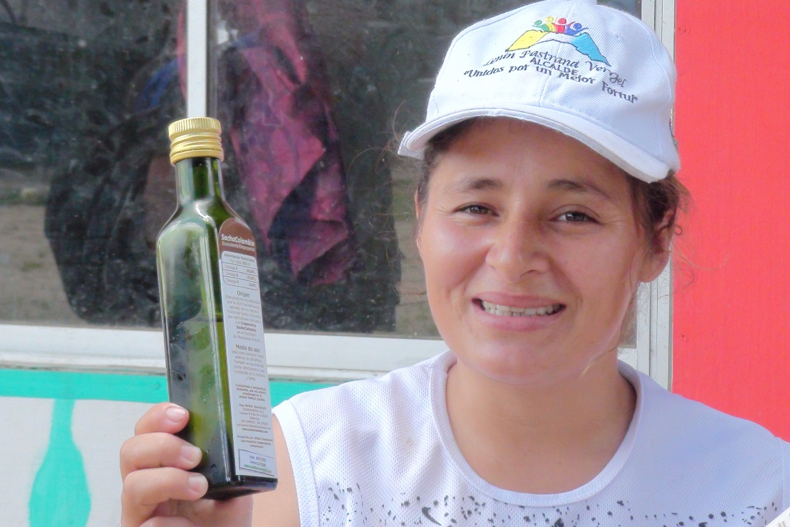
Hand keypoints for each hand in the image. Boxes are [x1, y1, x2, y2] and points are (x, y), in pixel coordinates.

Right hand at [120, 403, 252, 526]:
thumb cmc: (224, 517)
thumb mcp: (233, 484)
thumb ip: (230, 462)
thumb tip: (236, 439)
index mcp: (164, 463)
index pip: (148, 430)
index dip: (159, 416)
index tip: (184, 415)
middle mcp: (146, 484)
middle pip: (130, 450)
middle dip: (163, 445)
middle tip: (195, 457)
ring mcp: (140, 512)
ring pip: (133, 485)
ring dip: (168, 480)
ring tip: (199, 488)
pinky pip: (149, 525)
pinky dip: (173, 523)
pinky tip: (190, 526)